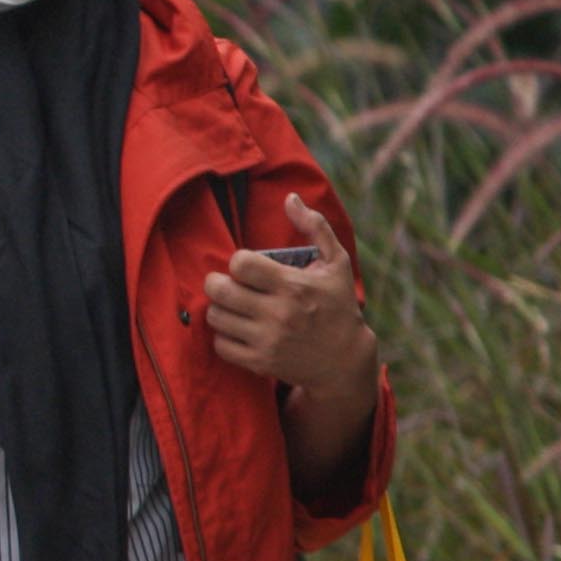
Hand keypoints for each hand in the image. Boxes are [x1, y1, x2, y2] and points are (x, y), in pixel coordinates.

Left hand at [204, 195, 375, 392]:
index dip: (239, 261)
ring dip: (220, 309)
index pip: (240, 264)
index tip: (248, 267)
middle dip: (218, 283)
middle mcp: (278, 313)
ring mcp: (267, 340)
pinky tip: (237, 329)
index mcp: (293, 285)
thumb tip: (291, 198)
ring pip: (215, 316)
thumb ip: (315, 227)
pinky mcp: (259, 362)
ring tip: (234, 306)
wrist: (345, 360)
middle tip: (229, 285)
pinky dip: (223, 336)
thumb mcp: (336, 264)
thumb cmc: (337, 305)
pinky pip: (220, 345)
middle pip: (219, 289)